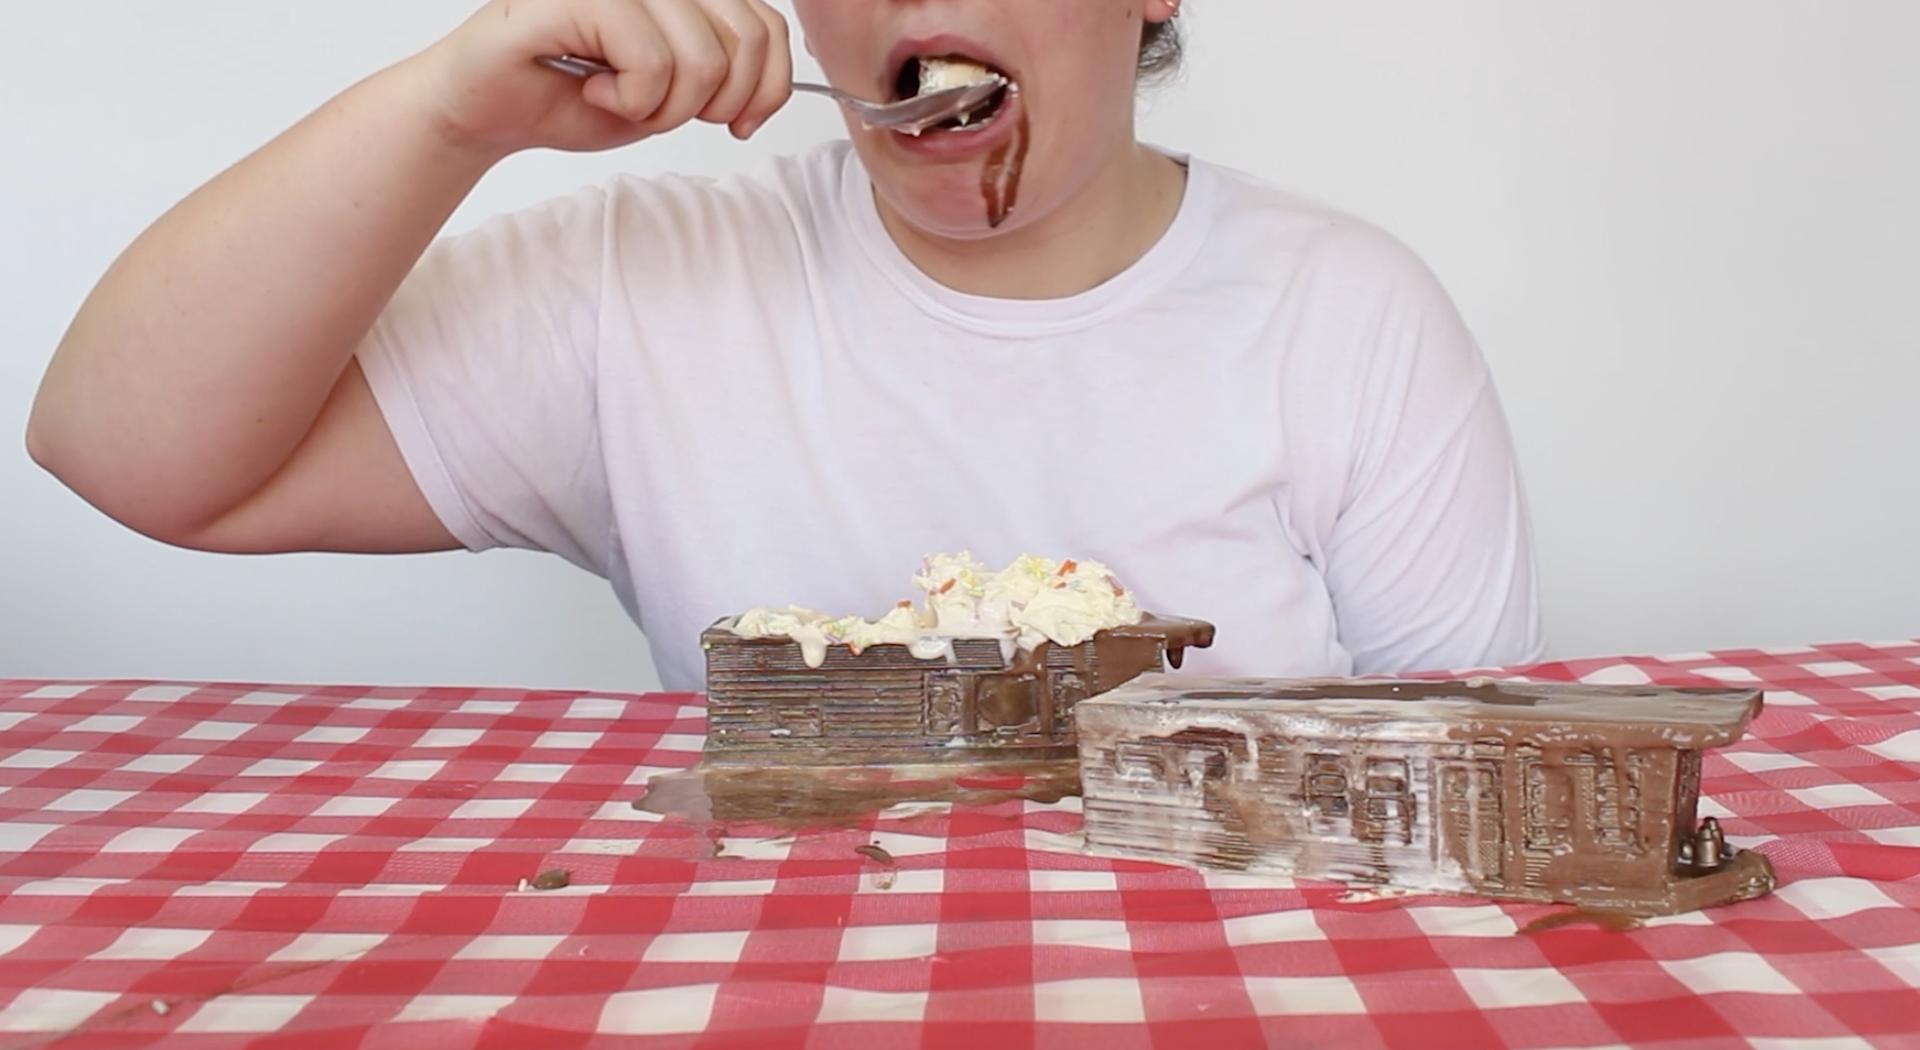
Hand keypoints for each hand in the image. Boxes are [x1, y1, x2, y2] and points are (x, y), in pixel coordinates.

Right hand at [413, 0, 792, 155]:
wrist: (490, 110)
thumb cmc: (573, 95)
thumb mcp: (672, 93)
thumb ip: (725, 74)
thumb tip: (772, 86)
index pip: (768, 26)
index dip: (767, 87)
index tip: (737, 122)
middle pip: (745, 41)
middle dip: (712, 103)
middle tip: (658, 109)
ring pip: (701, 57)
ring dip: (663, 107)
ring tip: (618, 98)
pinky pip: (651, 60)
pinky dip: (630, 99)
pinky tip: (593, 90)